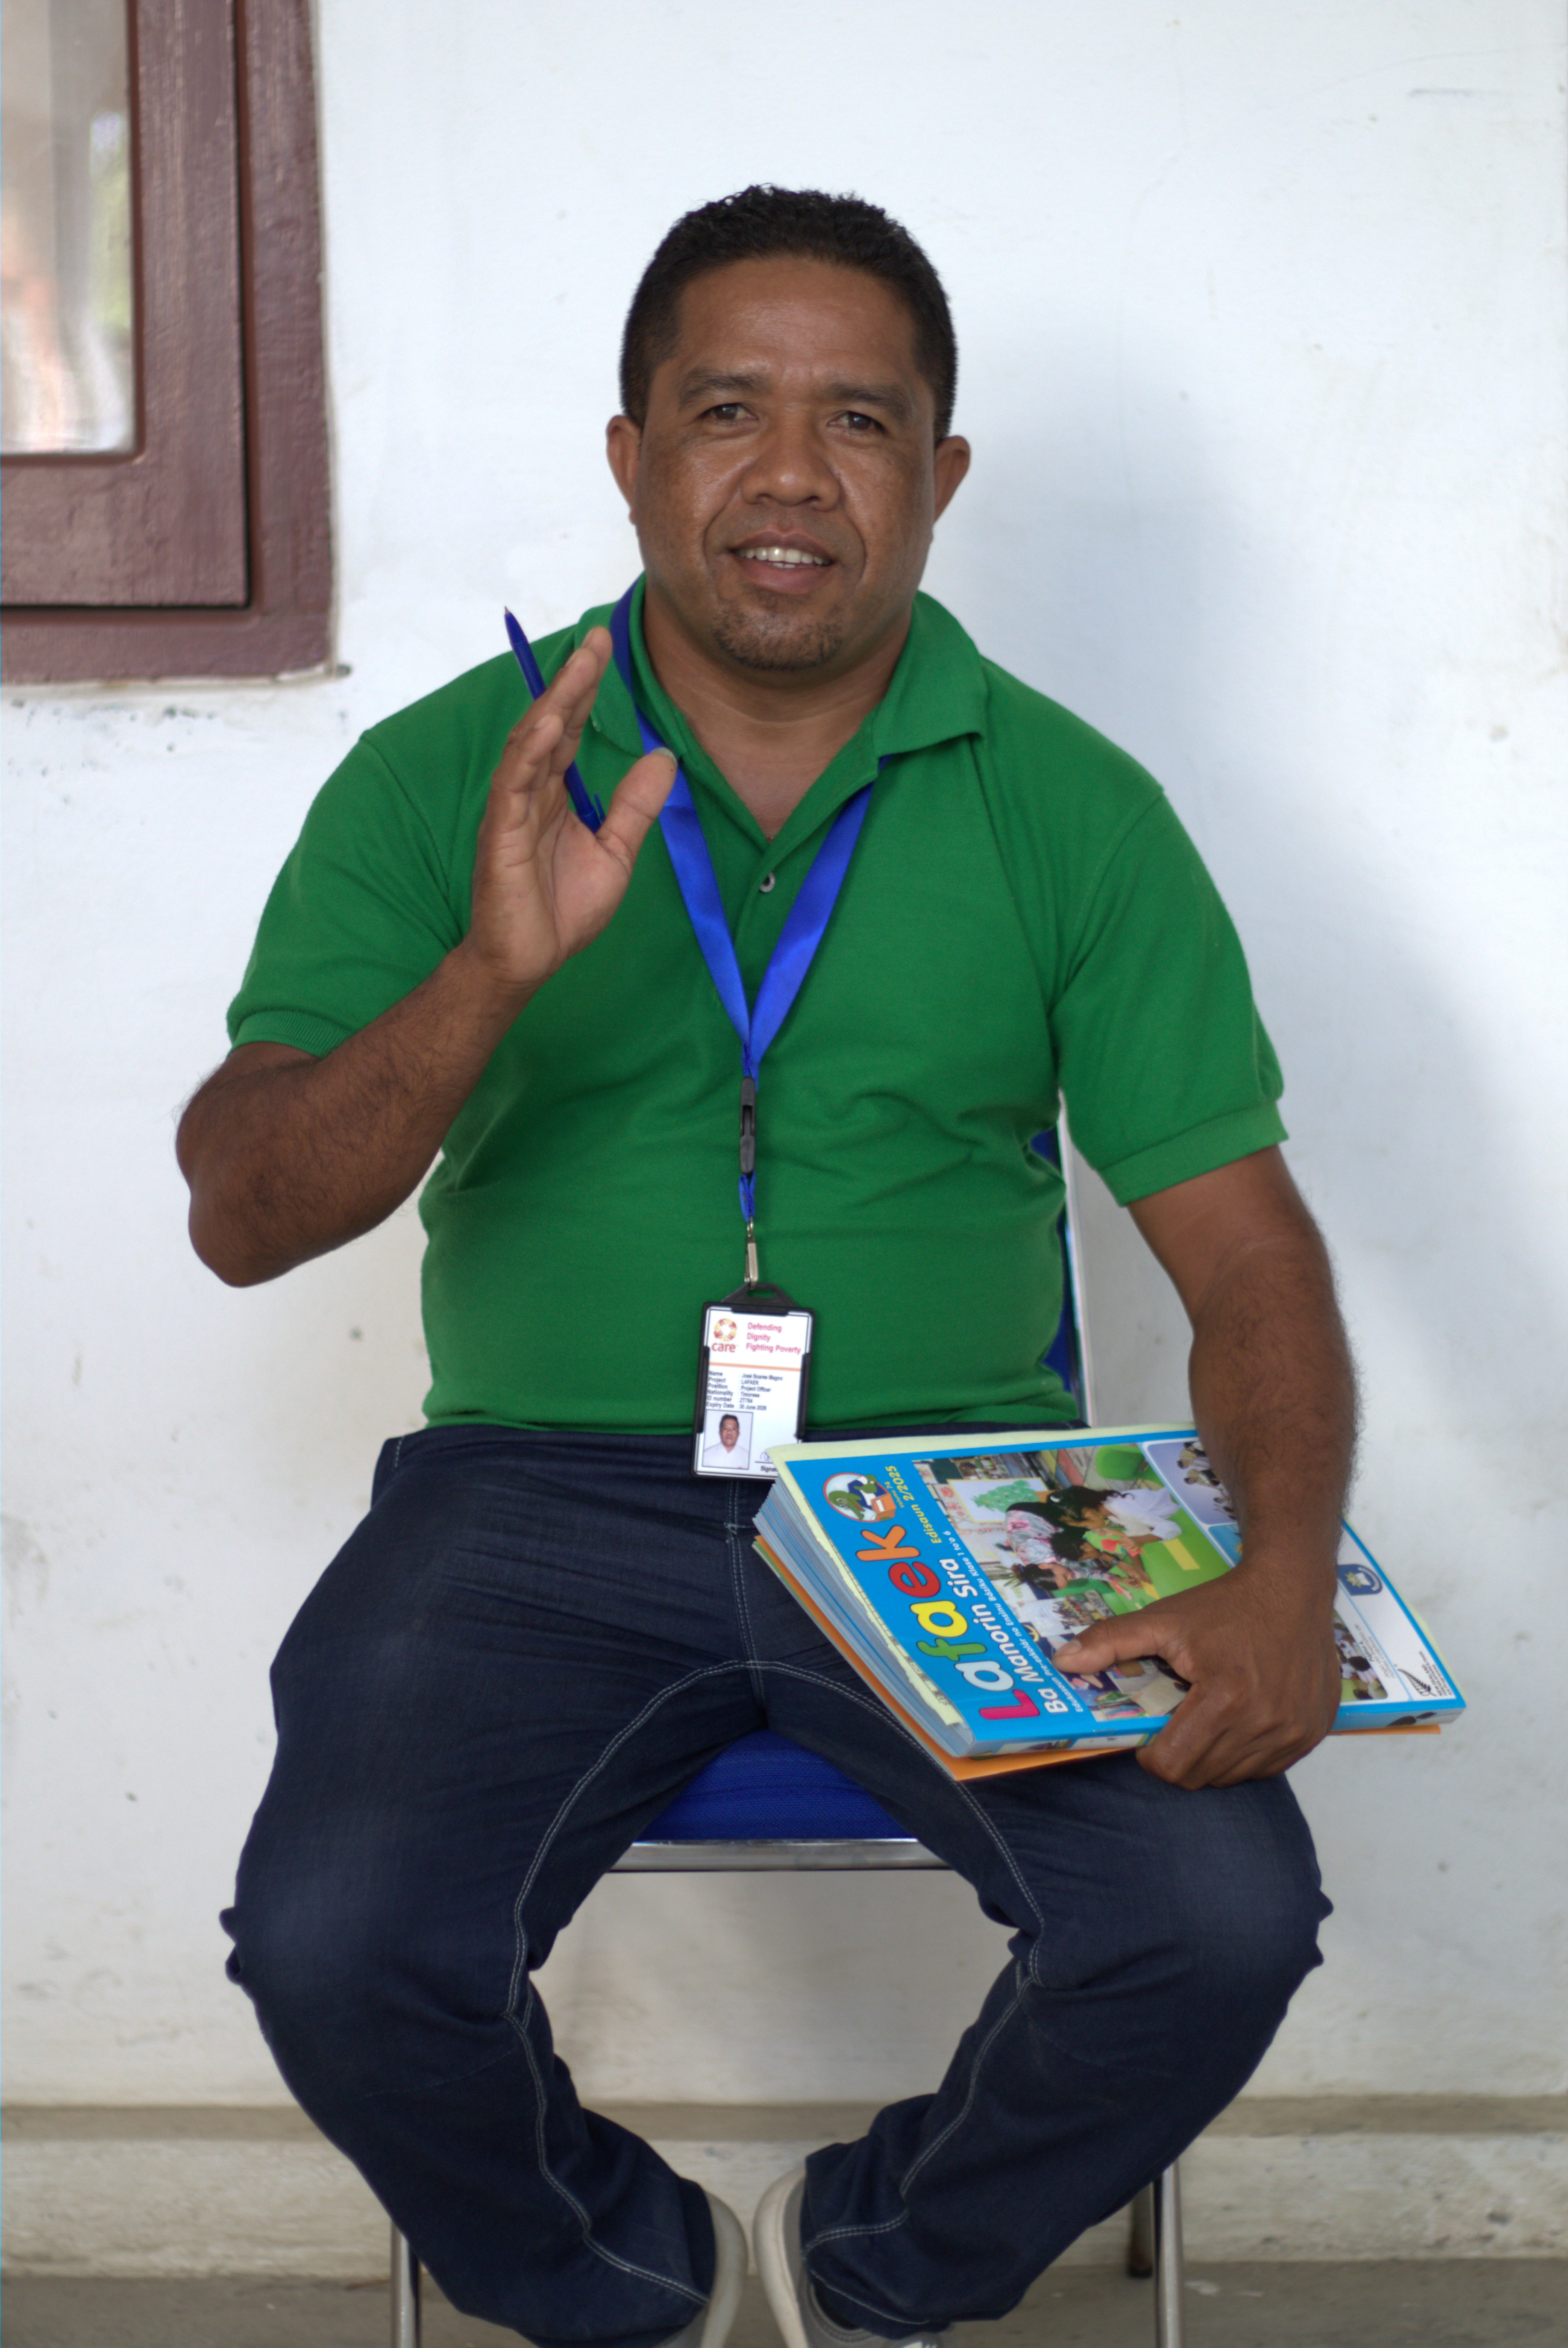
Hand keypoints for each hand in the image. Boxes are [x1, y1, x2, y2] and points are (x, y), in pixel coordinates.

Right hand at [460, 627, 676, 1003]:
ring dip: (553, 700)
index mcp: (554, 793)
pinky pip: (513, 782)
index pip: (569, 730)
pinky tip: (547, 720)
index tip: (606, 648)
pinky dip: (529, 749)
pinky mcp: (500, 832)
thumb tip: (664, 757)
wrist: (530, 960)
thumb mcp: (616, 851)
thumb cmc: (563, 910)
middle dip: (573, 679)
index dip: (586, 689)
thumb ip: (635, 804)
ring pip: (530, 741)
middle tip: (597, 638)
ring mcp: (512, 809)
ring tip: (579, 665)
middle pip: (550, 723)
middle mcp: (530, 791)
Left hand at [1051, 1559, 1340, 1788]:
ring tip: (1207, 1716)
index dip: (1152, 1754)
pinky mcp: (1310, 1736)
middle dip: (1179, 1756)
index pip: (1173, 1765)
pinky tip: (1239, 1718)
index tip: (1151, 1732)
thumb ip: (1111, 1642)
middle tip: (1176, 1722)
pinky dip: (1244, 1754)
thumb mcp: (1164, 1618)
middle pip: (1200, 1776)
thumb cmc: (1225, 1606)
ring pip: (1232, 1777)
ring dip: (1211, 1756)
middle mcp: (1263, 1722)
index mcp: (1225, 1698)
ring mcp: (1291, 1733)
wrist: (1293, 1589)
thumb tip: (1061, 1662)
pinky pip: (1264, 1768)